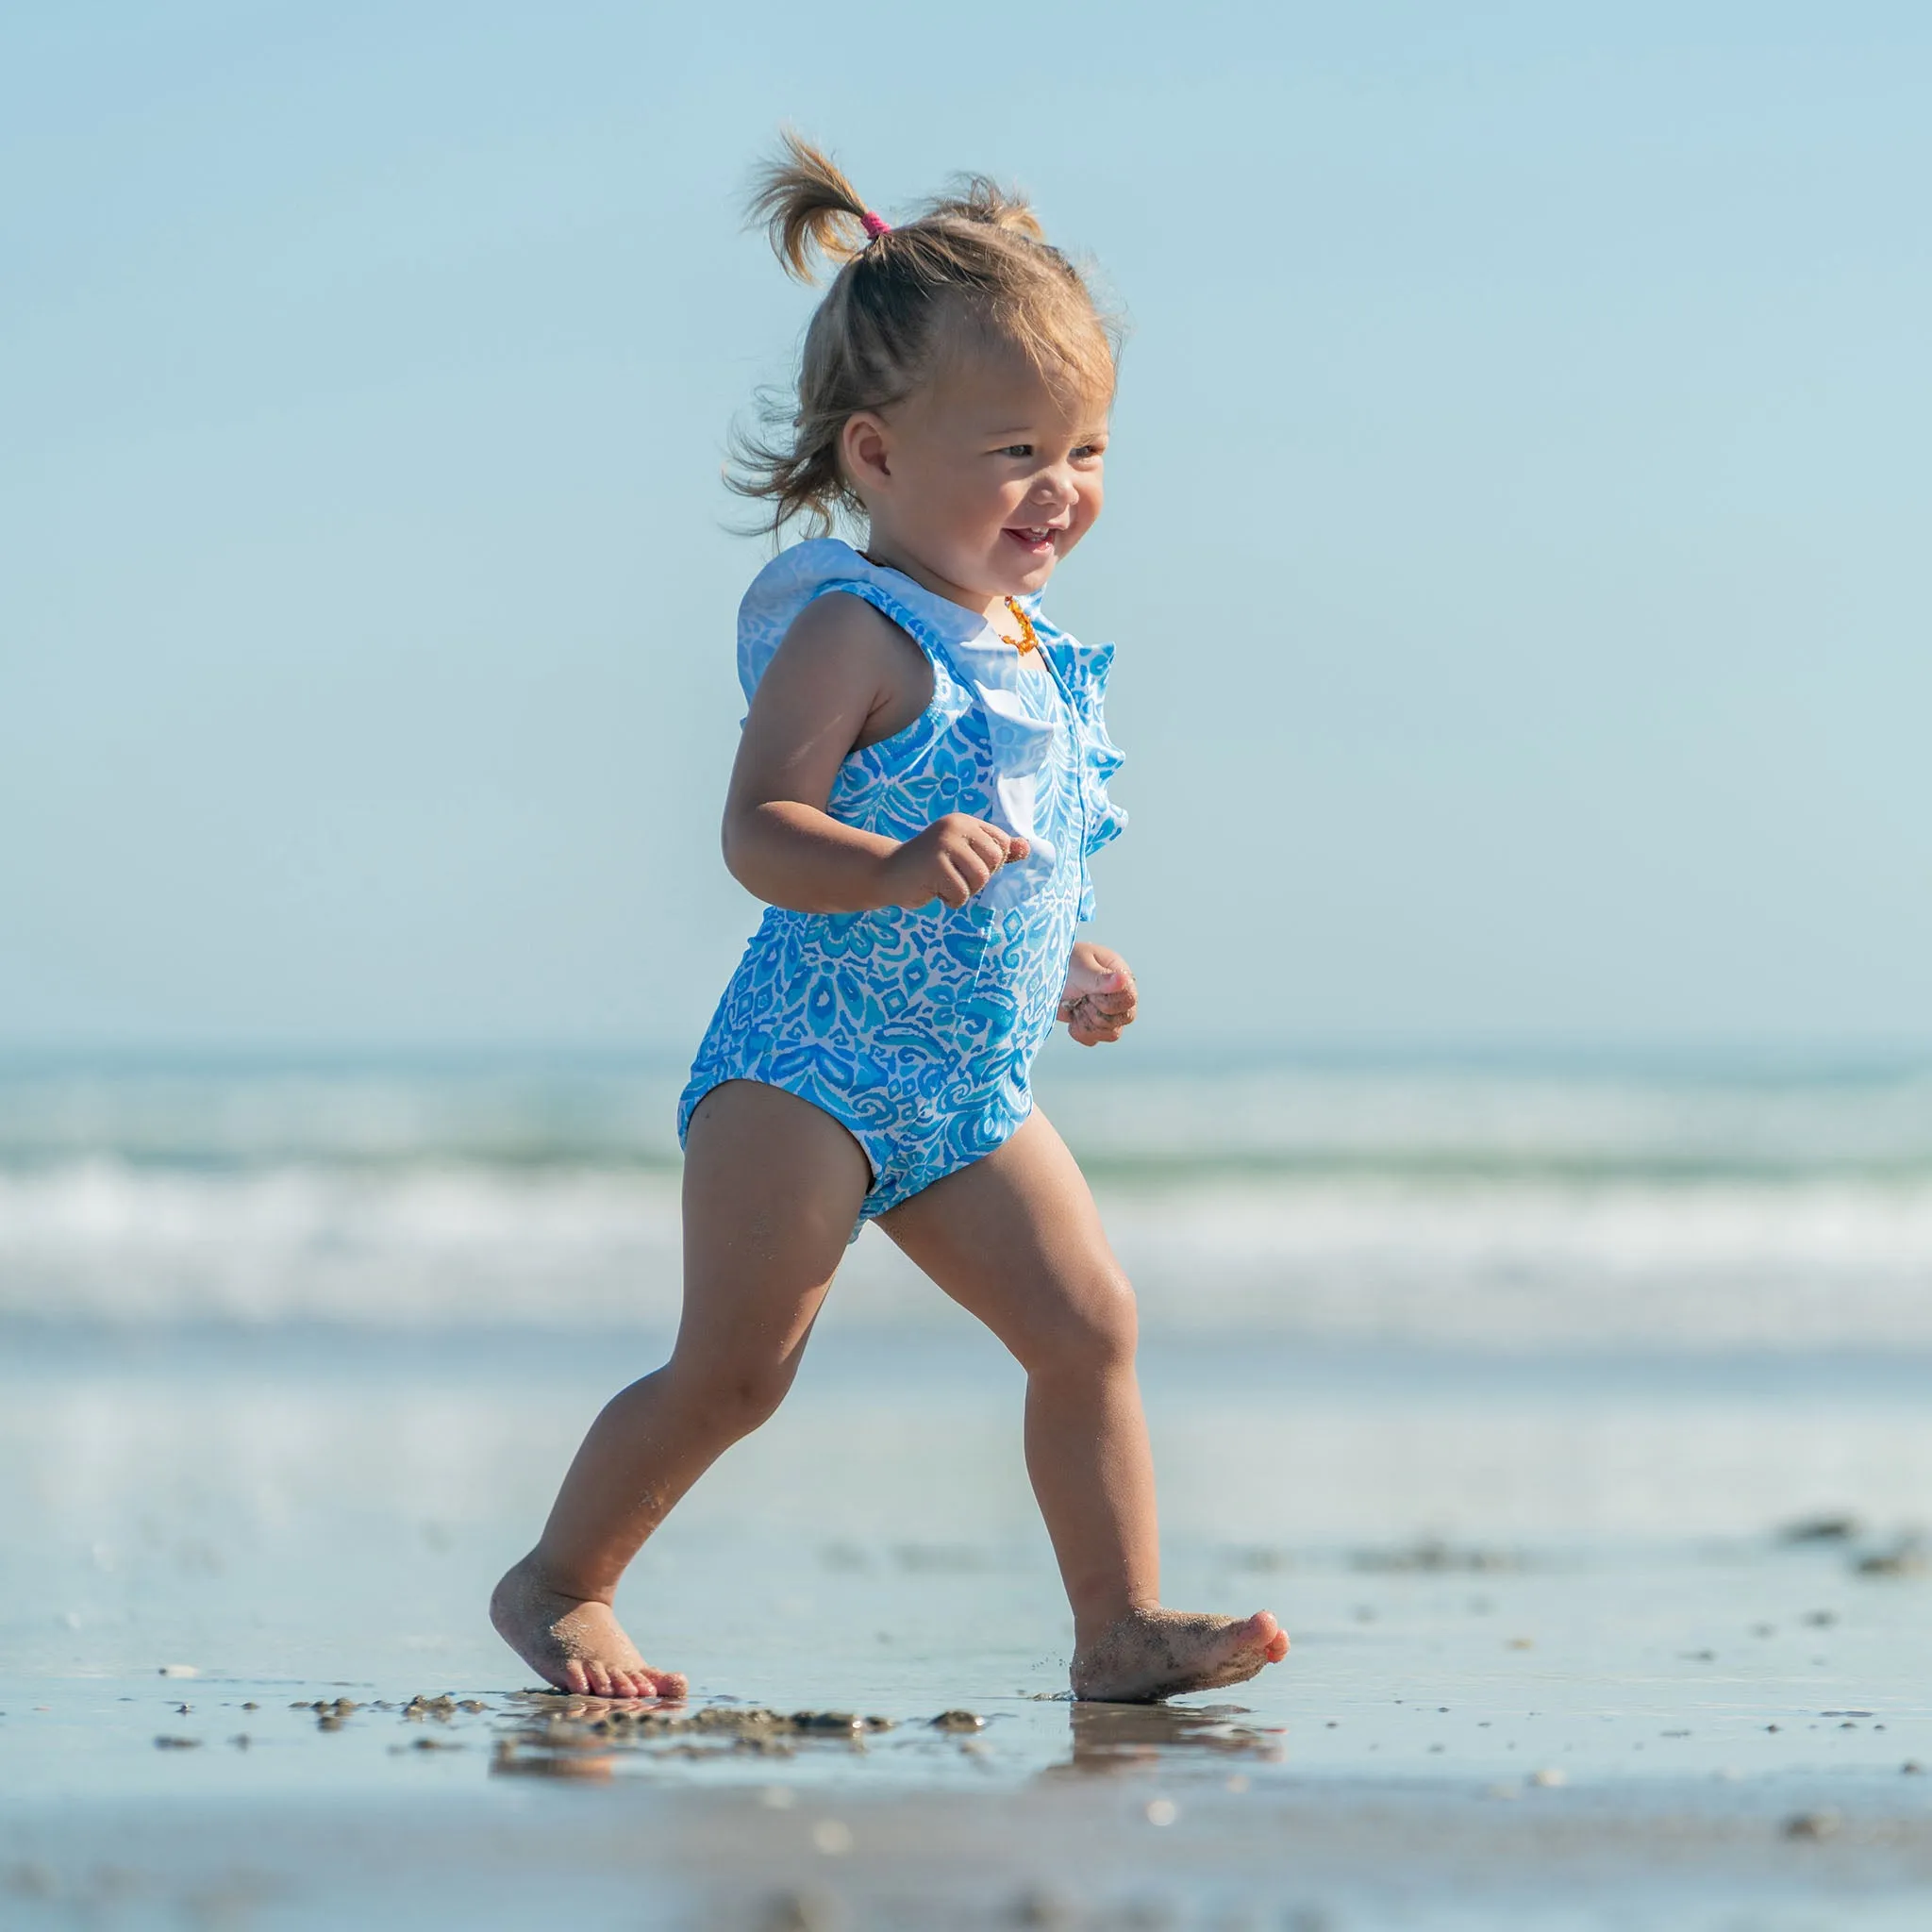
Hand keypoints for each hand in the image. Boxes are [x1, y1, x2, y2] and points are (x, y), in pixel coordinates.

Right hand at [884, 814, 1029, 908]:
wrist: (886, 873)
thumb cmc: (929, 867)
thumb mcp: (964, 854)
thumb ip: (995, 851)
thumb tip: (1027, 848)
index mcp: (965, 822)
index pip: (1002, 844)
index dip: (991, 863)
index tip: (967, 865)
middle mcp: (955, 827)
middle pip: (994, 861)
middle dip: (979, 879)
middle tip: (955, 877)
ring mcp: (944, 845)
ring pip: (980, 879)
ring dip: (965, 891)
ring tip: (944, 884)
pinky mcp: (935, 865)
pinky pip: (962, 894)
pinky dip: (951, 900)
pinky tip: (933, 890)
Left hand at [1058, 942, 1136, 1045]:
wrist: (1038, 975)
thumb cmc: (1060, 962)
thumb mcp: (1080, 967)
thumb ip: (1100, 978)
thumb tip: (1123, 980)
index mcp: (1120, 974)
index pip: (1129, 1000)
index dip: (1109, 1003)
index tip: (1090, 993)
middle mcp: (1117, 993)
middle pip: (1124, 1019)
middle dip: (1097, 1013)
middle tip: (1081, 998)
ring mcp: (1106, 1010)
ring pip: (1112, 1033)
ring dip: (1088, 1023)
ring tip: (1076, 1007)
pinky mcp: (1092, 1023)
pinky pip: (1094, 1039)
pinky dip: (1080, 1032)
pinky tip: (1072, 1018)